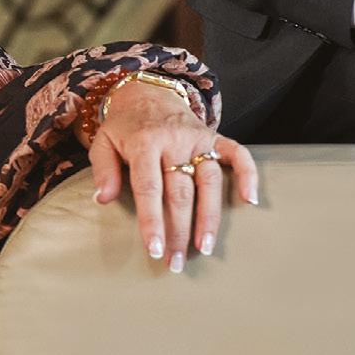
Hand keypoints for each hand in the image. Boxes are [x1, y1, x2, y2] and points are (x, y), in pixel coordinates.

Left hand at [88, 77, 259, 269]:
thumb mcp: (103, 142)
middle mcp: (174, 140)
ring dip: (209, 216)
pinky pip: (237, 153)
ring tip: (206, 247)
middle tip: (177, 262)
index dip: (152, 221)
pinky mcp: (215, 136)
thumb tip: (103, 199)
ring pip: (210, 181)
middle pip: (180, 192)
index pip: (149, 188)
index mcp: (144, 142)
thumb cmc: (125, 127)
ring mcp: (198, 138)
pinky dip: (248, 174)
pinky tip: (250, 201)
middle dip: (179, 231)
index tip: (155, 250)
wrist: (148, 92)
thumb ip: (103, 170)